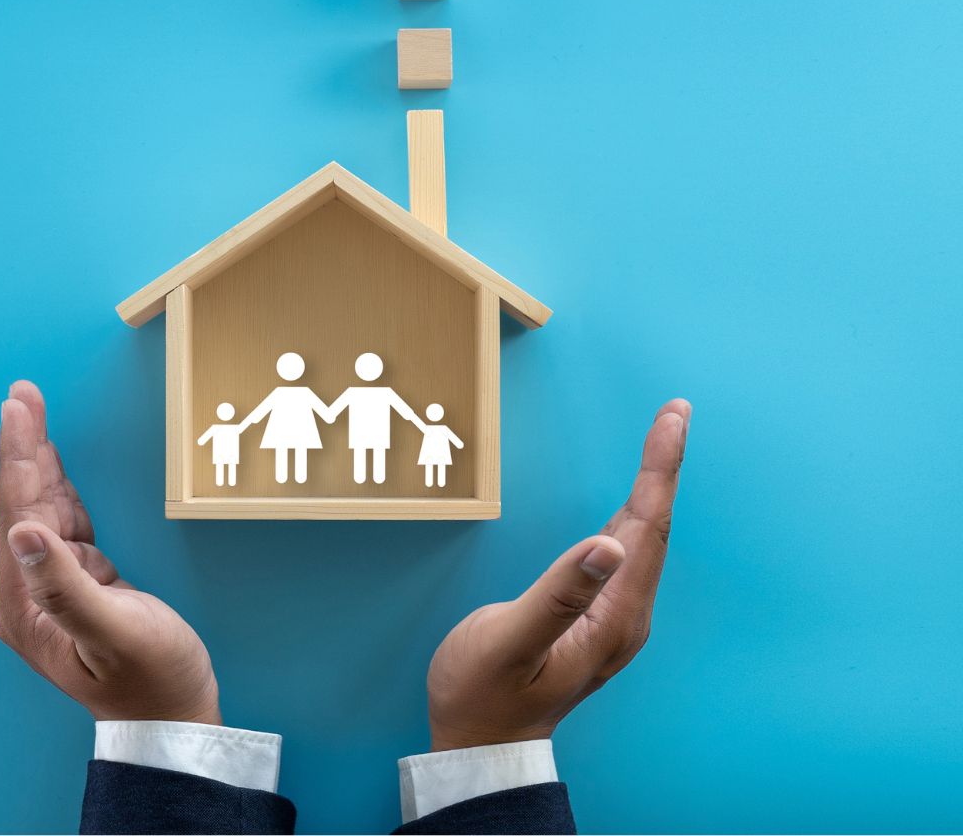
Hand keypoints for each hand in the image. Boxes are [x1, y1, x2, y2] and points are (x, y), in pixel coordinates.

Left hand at [0, 380, 220, 724]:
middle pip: (22, 504)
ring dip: (37, 460)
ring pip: (41, 509)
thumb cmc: (152, 680)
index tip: (17, 409)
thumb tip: (21, 531)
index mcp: (26, 604)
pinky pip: (64, 523)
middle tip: (22, 392)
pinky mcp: (80, 582)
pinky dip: (60, 486)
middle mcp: (29, 594)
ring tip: (30, 408)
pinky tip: (52, 459)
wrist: (176, 718)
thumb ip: (66, 583)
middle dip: (22, 447)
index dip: (18, 458)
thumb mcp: (113, 631)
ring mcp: (52, 587)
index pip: (17, 514)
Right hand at [424, 399, 690, 750]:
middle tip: (675, 411)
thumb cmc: (484, 694)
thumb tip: (608, 544)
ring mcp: (613, 618)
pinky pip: (625, 553)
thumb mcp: (510, 642)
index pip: (647, 528)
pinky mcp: (596, 618)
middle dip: (664, 466)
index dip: (660, 470)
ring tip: (663, 439)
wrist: (481, 743)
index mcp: (612, 617)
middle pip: (653, 527)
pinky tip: (632, 500)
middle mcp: (625, 615)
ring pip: (642, 538)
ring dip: (653, 486)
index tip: (672, 419)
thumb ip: (557, 595)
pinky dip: (633, 513)